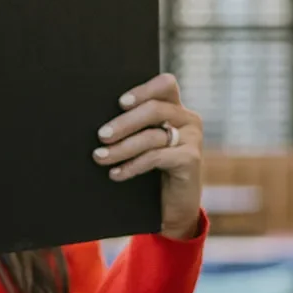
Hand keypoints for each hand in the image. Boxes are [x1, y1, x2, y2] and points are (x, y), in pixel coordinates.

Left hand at [92, 73, 203, 240]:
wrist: (174, 208)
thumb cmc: (154, 171)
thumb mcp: (144, 144)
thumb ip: (134, 127)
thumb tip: (99, 123)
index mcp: (176, 108)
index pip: (165, 84)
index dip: (143, 90)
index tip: (120, 102)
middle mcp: (188, 119)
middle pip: (155, 110)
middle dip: (124, 122)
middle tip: (101, 135)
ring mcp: (193, 139)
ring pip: (152, 136)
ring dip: (122, 147)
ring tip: (100, 156)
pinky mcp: (191, 160)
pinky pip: (156, 157)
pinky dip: (132, 165)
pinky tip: (116, 173)